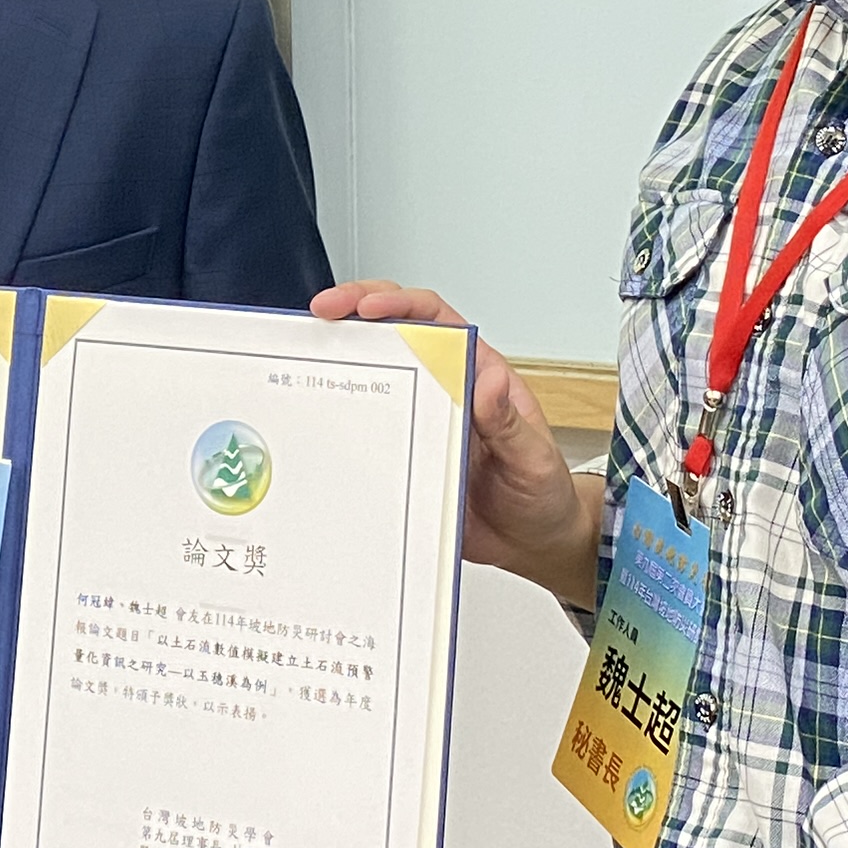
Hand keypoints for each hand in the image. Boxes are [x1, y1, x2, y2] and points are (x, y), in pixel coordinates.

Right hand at [312, 281, 601, 607]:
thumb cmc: (540, 494)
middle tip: (323, 311)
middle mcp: (443, 389)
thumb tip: (490, 381)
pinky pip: (365, 430)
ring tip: (308, 351)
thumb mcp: (532, 459)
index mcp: (476, 374)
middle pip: (393, 334)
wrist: (529, 544)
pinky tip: (318, 416)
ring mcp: (418, 421)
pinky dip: (340, 418)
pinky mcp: (402, 454)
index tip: (369, 305)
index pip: (435, 319)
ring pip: (372, 376)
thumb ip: (509, 422)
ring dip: (340, 359)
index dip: (399, 303)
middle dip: (354, 312)